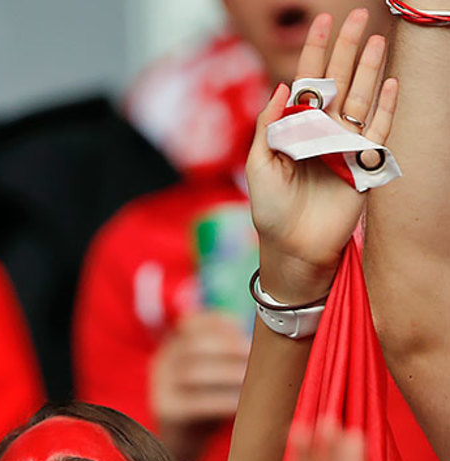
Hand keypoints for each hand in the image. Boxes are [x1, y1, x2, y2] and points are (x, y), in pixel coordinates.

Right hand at [151, 310, 250, 442]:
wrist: (183, 442)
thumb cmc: (207, 401)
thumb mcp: (213, 371)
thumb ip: (227, 352)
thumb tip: (265, 335)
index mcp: (173, 345)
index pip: (192, 322)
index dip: (221, 323)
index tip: (246, 329)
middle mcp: (162, 362)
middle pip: (194, 345)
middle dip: (228, 347)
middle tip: (255, 356)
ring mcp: (160, 387)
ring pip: (194, 373)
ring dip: (228, 374)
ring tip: (251, 379)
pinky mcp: (165, 410)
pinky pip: (196, 403)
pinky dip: (222, 401)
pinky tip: (241, 404)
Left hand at [247, 10, 397, 302]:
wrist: (291, 248)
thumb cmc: (270, 211)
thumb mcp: (258, 165)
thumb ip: (268, 126)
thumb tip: (282, 86)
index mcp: (295, 129)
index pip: (308, 82)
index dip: (315, 51)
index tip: (322, 21)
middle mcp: (322, 132)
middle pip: (338, 81)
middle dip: (346, 48)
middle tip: (356, 15)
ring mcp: (344, 146)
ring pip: (360, 98)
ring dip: (369, 69)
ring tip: (375, 40)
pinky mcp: (361, 165)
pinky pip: (377, 131)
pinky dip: (385, 107)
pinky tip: (390, 83)